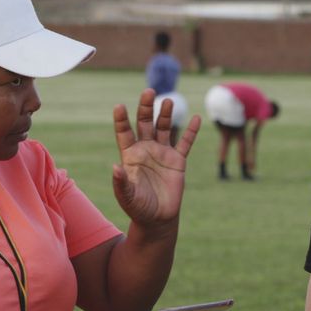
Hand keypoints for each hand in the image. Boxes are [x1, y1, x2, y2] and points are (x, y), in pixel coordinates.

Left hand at [111, 89, 200, 225]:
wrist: (158, 219)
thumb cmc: (138, 208)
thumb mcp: (127, 197)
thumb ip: (121, 183)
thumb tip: (115, 167)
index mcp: (130, 155)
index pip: (124, 132)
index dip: (121, 120)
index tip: (119, 106)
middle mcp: (145, 149)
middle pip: (145, 123)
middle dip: (146, 107)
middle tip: (148, 91)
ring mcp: (162, 153)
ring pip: (164, 128)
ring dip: (166, 114)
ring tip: (167, 101)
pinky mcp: (178, 161)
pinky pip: (185, 143)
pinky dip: (191, 131)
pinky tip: (195, 118)